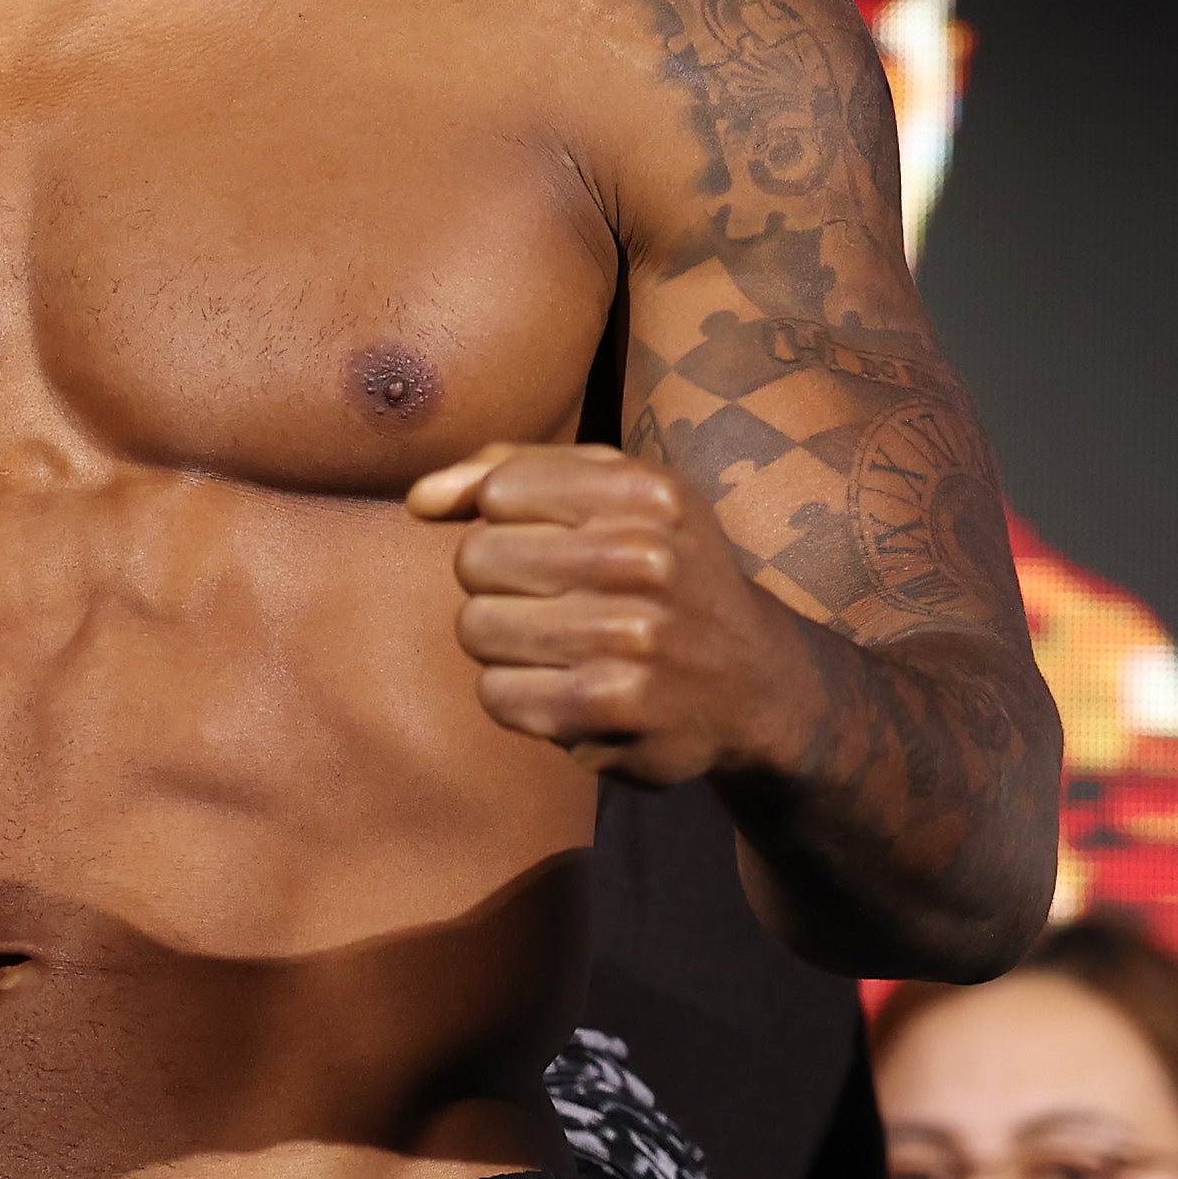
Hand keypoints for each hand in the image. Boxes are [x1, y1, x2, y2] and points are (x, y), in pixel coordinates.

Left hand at [409, 442, 825, 788]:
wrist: (757, 683)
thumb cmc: (663, 571)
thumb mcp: (617, 493)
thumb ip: (509, 470)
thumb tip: (420, 500)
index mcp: (647, 493)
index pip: (500, 491)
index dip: (511, 522)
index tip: (558, 543)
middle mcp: (644, 559)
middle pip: (475, 559)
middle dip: (501, 584)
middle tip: (559, 601)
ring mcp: (631, 637)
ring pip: (476, 628)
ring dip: (507, 644)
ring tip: (566, 645)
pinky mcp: (613, 708)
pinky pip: (497, 694)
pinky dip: (521, 696)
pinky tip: (572, 690)